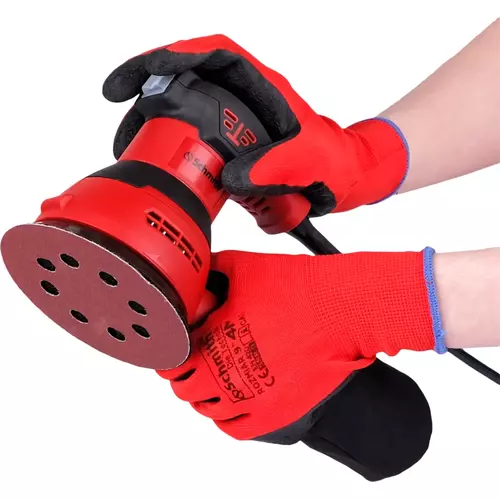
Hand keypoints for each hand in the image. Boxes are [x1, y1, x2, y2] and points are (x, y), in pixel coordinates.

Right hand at [102, 35, 408, 214]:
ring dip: (156, 123)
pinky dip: (175, 147)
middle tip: (123, 119)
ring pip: (187, 108)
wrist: (345, 179)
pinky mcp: (235, 145)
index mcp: (264, 88)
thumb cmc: (336, 162)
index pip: (213, 54)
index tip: (139, 76)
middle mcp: (246, 99)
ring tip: (132, 145)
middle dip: (149, 93)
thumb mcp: (312, 161)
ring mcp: (238, 122)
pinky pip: (197, 138)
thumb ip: (277, 167)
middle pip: (188, 80)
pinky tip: (163, 163)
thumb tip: (231, 176)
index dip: (172, 56)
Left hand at [156, 249, 438, 478]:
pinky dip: (228, 417)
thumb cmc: (295, 288)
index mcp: (208, 342)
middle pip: (184, 388)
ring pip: (207, 410)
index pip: (170, 360)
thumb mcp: (243, 266)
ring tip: (219, 376)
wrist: (339, 310)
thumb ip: (212, 269)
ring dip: (207, 394)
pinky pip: (236, 429)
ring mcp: (247, 400)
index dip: (172, 350)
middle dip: (187, 372)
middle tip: (200, 357)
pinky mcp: (274, 415)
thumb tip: (201, 270)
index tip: (182, 344)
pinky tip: (234, 401)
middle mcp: (222, 377)